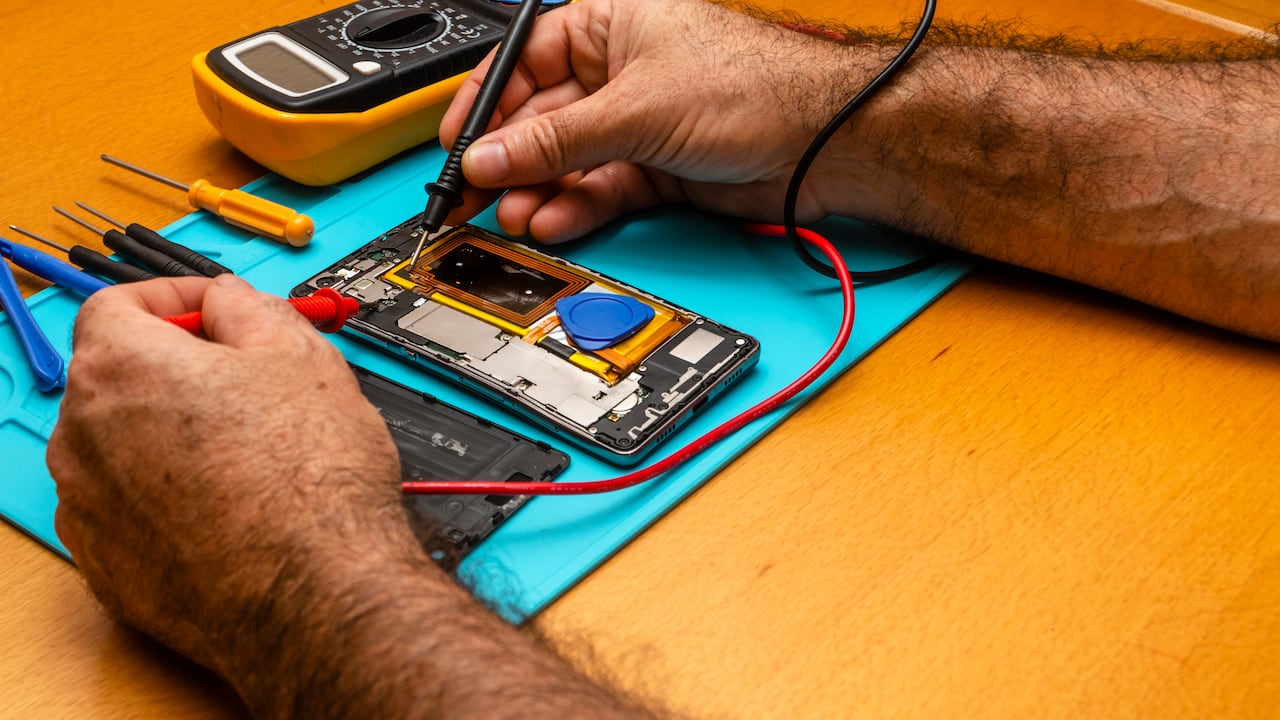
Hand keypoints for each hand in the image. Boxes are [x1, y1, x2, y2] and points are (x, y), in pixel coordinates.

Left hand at [47, 275, 405, 676]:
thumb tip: (231, 302)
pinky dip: (167, 497)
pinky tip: (230, 504)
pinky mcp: (107, 566)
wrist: (314, 591)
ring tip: (247, 451)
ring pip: (120, 447)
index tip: (211, 310)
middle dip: (175, 369)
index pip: (116, 304)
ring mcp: (88, 508)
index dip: (171, 297)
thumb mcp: (299, 355)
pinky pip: (128, 510)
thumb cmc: (309, 482)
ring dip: (168, 436)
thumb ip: (249, 308)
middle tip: (244, 380)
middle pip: (116, 377)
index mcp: (119, 369)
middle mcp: (83, 437)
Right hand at [441, 0, 868, 241]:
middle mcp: (616, 72)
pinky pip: (598, 189)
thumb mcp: (635, 109)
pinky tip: (553, 222)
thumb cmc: (755, 87)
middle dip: (508, 161)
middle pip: (540, 120)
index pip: (523, 63)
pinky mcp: (653, 168)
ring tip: (513, 217)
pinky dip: (575, 207)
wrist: (823, 143)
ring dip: (538, 192)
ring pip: (567, 162)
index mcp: (607, 24)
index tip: (457, 146)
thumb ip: (556, 140)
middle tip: (472, 196)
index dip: (485, 107)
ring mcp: (634, 123)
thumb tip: (491, 156)